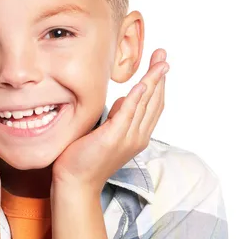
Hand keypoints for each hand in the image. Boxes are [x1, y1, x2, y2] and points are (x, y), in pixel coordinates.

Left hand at [51, 48, 169, 195]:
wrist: (76, 183)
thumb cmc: (85, 158)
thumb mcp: (106, 132)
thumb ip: (118, 117)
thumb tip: (124, 100)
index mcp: (137, 135)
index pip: (154, 105)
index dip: (158, 83)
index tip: (160, 63)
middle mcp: (137, 136)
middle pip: (155, 101)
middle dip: (159, 76)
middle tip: (163, 54)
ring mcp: (127, 138)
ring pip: (145, 104)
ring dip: (153, 80)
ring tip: (159, 61)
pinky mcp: (113, 138)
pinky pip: (128, 113)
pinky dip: (137, 97)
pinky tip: (142, 83)